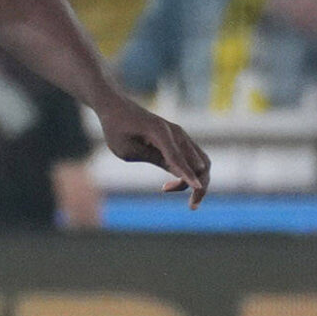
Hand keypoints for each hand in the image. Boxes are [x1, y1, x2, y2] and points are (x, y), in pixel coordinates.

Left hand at [96, 96, 211, 207]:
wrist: (115, 108)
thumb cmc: (117, 129)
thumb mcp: (128, 150)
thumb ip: (154, 159)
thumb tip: (179, 172)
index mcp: (160, 132)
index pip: (178, 158)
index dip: (188, 176)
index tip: (198, 190)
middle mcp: (176, 132)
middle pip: (200, 163)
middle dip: (200, 186)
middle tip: (191, 207)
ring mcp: (180, 135)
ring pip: (201, 162)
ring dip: (196, 181)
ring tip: (173, 193)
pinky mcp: (178, 139)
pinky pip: (193, 159)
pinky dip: (190, 173)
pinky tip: (171, 184)